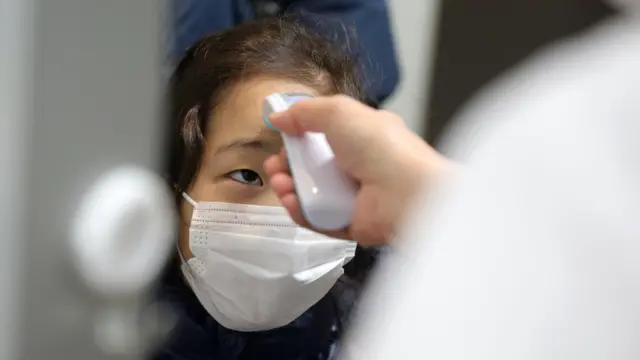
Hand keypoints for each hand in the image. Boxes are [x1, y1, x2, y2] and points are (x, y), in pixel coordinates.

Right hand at [264, 95, 450, 245]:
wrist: (408, 193)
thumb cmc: (379, 147)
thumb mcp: (340, 113)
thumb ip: (305, 112)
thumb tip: (277, 117)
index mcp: (361, 138)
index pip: (323, 137)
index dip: (299, 138)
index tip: (281, 138)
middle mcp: (357, 167)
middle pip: (312, 168)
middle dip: (287, 166)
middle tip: (275, 167)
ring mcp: (353, 198)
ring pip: (311, 195)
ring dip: (289, 189)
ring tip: (281, 184)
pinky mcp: (349, 224)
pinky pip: (318, 219)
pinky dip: (301, 212)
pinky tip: (291, 201)